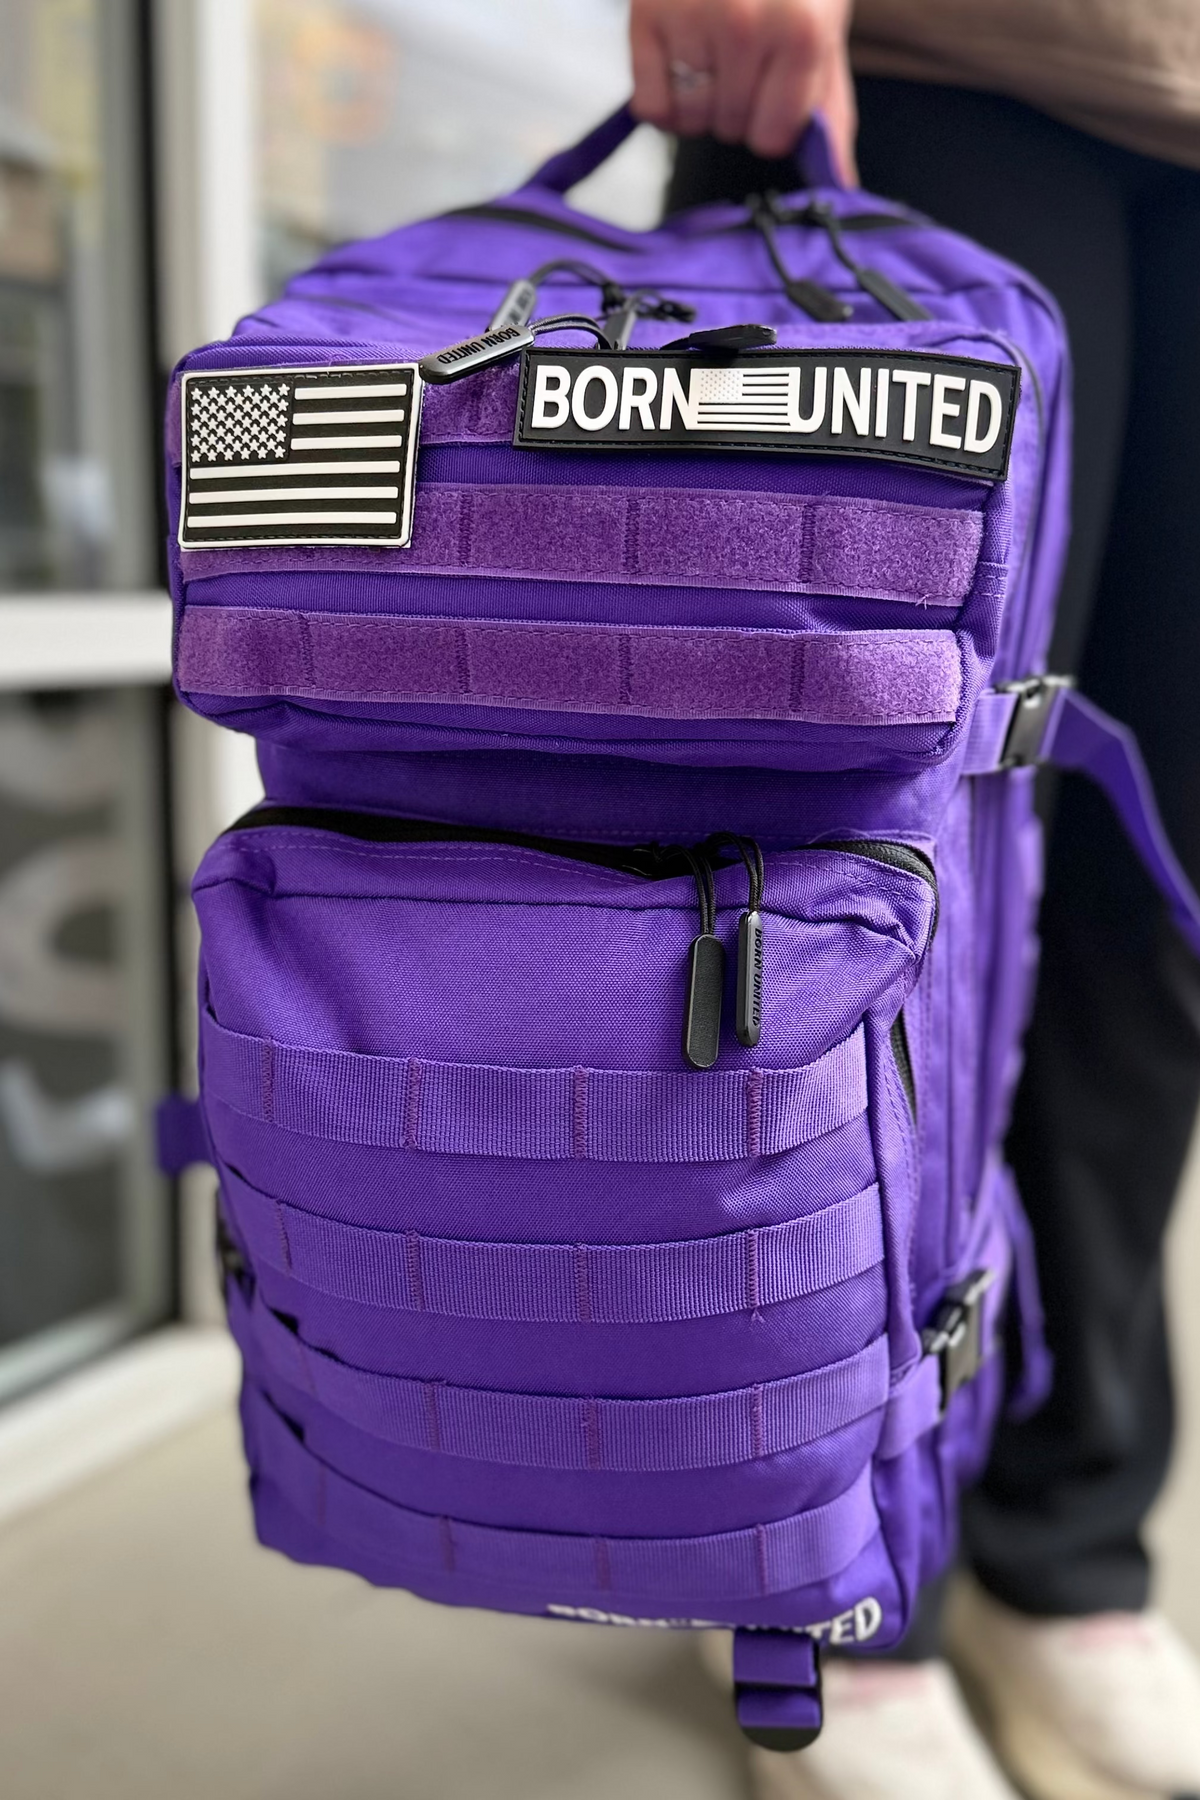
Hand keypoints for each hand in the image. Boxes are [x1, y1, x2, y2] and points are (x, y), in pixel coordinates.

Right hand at [630, 0, 856, 179]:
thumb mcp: (823, 33)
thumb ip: (829, 110)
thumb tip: (842, 184)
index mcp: (803, 35)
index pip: (773, 137)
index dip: (770, 122)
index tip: (771, 89)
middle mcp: (749, 27)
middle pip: (730, 129)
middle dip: (735, 105)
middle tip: (740, 56)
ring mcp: (694, 19)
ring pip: (690, 122)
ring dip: (697, 103)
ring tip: (710, 51)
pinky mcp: (648, 15)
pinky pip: (650, 108)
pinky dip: (660, 98)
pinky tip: (677, 61)